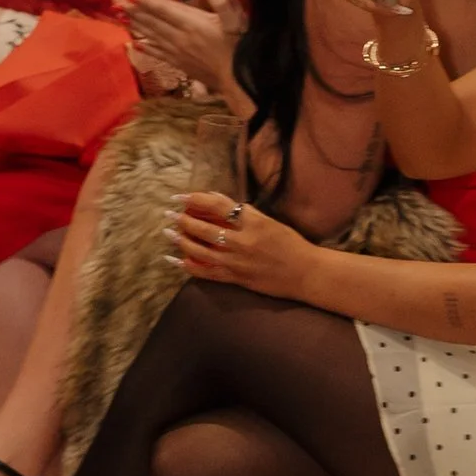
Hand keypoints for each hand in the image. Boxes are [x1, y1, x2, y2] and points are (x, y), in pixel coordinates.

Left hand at [122, 0, 238, 97]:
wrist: (240, 82)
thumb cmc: (242, 47)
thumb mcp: (238, 22)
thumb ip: (225, 4)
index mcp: (193, 24)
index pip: (166, 9)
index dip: (148, 1)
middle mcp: (180, 38)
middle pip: (153, 21)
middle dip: (133, 10)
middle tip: (114, 0)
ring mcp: (178, 52)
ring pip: (152, 36)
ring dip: (135, 25)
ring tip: (118, 15)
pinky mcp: (179, 64)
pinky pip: (158, 54)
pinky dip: (145, 48)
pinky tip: (134, 44)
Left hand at [169, 192, 315, 299]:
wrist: (307, 273)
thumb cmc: (290, 244)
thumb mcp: (268, 221)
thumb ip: (243, 212)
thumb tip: (216, 199)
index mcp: (253, 223)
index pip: (218, 206)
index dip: (196, 199)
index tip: (181, 196)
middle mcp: (243, 242)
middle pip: (204, 229)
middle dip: (183, 220)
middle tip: (169, 214)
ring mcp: (238, 262)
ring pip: (201, 251)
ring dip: (181, 241)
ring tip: (168, 233)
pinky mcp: (237, 279)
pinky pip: (208, 273)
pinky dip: (190, 266)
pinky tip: (177, 260)